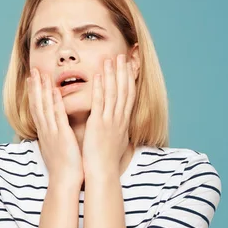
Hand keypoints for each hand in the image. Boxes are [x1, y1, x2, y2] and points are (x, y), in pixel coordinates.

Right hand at [27, 68, 83, 186]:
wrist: (64, 182)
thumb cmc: (64, 168)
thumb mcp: (57, 148)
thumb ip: (56, 136)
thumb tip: (56, 131)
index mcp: (46, 133)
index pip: (38, 109)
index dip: (35, 94)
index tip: (33, 80)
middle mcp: (46, 130)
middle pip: (37, 104)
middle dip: (35, 87)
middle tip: (34, 71)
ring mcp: (52, 132)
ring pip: (44, 107)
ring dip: (42, 90)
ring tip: (40, 75)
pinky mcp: (61, 136)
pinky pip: (57, 117)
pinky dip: (55, 103)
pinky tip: (54, 91)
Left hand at [82, 54, 135, 177]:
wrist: (102, 172)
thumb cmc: (105, 159)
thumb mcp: (114, 140)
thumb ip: (115, 129)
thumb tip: (117, 125)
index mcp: (122, 122)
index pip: (128, 96)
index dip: (129, 79)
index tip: (129, 66)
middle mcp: (119, 119)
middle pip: (124, 90)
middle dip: (123, 71)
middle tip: (122, 55)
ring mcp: (110, 121)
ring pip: (113, 93)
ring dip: (112, 74)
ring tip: (111, 58)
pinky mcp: (99, 124)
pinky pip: (100, 103)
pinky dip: (100, 88)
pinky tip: (98, 76)